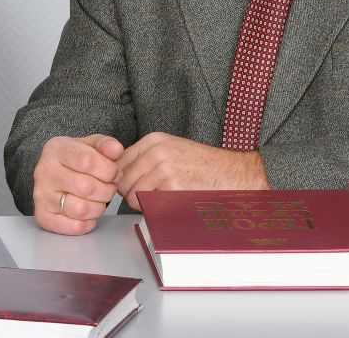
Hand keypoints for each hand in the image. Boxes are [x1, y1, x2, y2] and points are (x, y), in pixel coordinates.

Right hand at [33, 134, 123, 234]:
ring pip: (80, 209)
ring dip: (99, 207)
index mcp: (56, 149)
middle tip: (111, 187)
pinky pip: (73, 227)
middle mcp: (44, 172)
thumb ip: (106, 144)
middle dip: (107, 189)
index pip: (87, 161)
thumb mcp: (91, 144)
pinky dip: (89, 222)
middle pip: (86, 187)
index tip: (115, 173)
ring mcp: (41, 196)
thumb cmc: (77, 157)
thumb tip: (117, 150)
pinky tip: (91, 212)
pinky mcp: (43, 217)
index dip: (108, 169)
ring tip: (101, 199)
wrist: (55, 171)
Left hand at [117, 132, 269, 210]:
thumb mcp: (171, 150)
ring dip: (144, 204)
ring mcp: (164, 168)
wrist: (229, 172)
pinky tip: (172, 200)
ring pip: (133, 196)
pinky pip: (149, 205)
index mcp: (154, 140)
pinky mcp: (172, 187)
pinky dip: (157, 208)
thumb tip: (118, 176)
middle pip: (122, 182)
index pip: (119, 163)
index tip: (131, 185)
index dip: (122, 179)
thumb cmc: (202, 164)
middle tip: (149, 196)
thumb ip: (145, 158)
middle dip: (131, 194)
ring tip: (164, 197)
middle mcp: (156, 151)